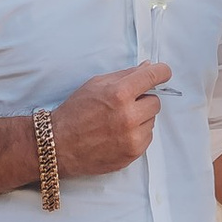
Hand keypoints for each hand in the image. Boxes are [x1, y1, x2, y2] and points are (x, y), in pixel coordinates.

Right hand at [48, 60, 171, 178]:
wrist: (58, 144)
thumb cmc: (75, 112)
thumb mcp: (96, 84)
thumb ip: (125, 75)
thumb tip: (147, 68)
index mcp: (119, 93)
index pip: (153, 76)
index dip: (161, 72)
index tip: (162, 73)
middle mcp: (129, 116)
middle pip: (155, 101)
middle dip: (143, 100)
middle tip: (125, 104)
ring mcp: (132, 137)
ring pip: (151, 121)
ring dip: (140, 119)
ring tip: (117, 121)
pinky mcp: (132, 154)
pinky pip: (147, 138)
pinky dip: (137, 134)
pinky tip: (118, 134)